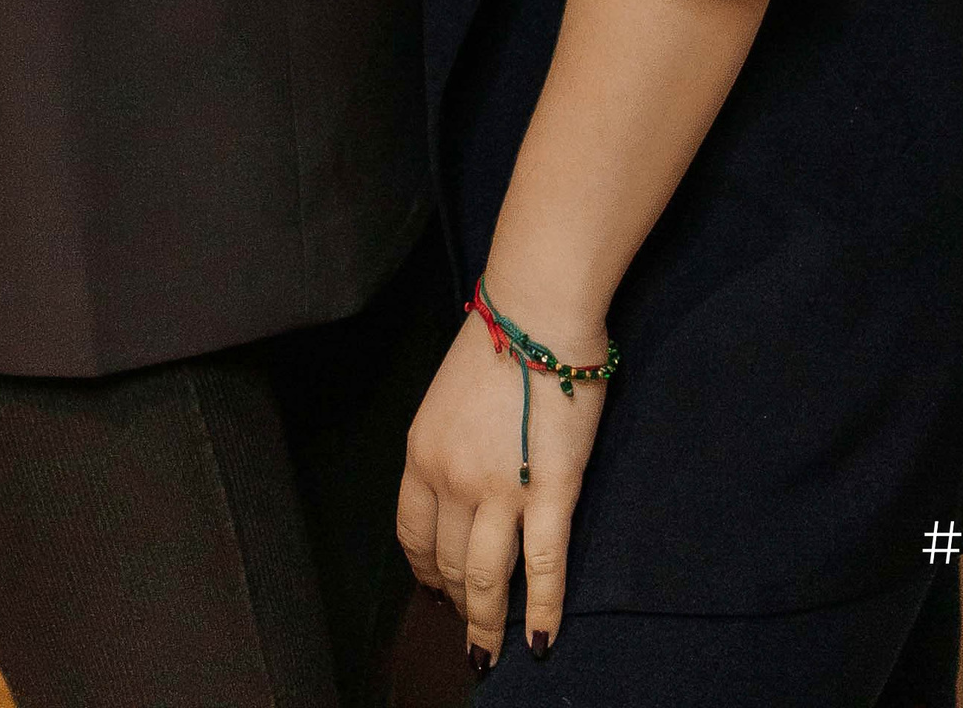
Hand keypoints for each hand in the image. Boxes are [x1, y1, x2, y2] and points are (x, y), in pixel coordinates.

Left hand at [398, 308, 606, 673]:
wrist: (538, 309)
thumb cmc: (499, 341)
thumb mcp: (447, 397)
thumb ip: (448, 446)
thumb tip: (460, 484)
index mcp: (422, 453)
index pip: (411, 533)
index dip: (423, 569)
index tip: (434, 589)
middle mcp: (451, 480)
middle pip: (447, 562)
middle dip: (457, 603)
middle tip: (470, 630)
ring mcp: (500, 490)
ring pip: (486, 578)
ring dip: (487, 624)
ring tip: (491, 654)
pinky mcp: (551, 492)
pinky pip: (544, 568)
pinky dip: (541, 612)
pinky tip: (540, 642)